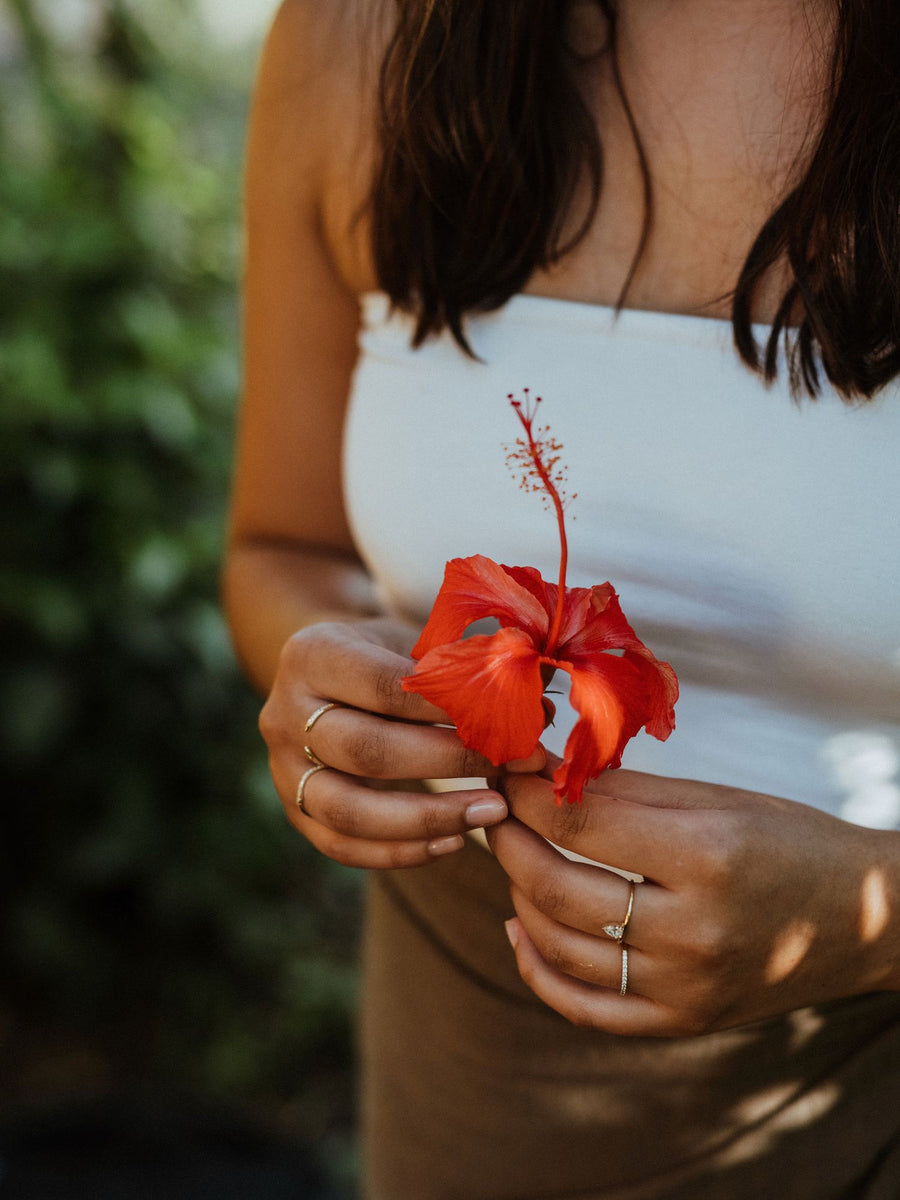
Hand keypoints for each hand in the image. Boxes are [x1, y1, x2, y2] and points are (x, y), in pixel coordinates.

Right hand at [260, 618, 540, 867]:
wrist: (327, 674)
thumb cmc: (389, 654)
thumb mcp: (419, 643)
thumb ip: (472, 670)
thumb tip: (543, 706)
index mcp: (312, 653)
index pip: (384, 689)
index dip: (448, 710)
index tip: (509, 725)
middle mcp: (283, 712)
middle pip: (365, 751)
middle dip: (446, 766)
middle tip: (511, 771)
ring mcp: (281, 768)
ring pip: (349, 810)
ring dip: (427, 818)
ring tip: (491, 813)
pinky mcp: (294, 811)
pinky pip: (343, 847)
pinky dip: (401, 851)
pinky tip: (455, 840)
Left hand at [489, 760, 899, 1035]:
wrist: (865, 919)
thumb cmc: (789, 841)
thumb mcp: (714, 800)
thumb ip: (624, 792)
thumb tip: (540, 774)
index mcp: (705, 856)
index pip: (578, 824)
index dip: (525, 794)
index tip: (504, 771)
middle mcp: (693, 931)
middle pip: (557, 888)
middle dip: (508, 841)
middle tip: (495, 810)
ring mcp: (685, 988)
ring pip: (559, 946)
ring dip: (517, 894)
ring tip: (513, 858)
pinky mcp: (682, 1022)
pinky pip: (584, 1007)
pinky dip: (538, 968)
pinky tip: (519, 928)